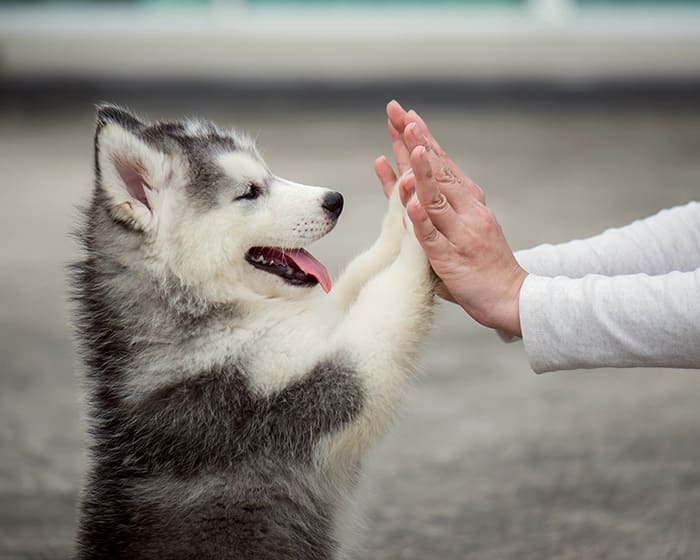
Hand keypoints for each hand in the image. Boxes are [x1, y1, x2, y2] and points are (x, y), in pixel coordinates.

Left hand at [375, 100, 527, 336]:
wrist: (513, 297)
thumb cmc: (484, 264)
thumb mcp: (465, 228)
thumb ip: (440, 209)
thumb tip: (413, 188)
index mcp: (469, 202)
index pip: (442, 164)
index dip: (423, 140)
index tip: (406, 116)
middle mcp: (467, 211)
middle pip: (437, 171)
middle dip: (416, 141)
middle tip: (399, 114)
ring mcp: (460, 234)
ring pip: (436, 198)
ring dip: (422, 170)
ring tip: (409, 145)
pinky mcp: (451, 259)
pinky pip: (432, 237)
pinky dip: (421, 220)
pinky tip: (410, 203)